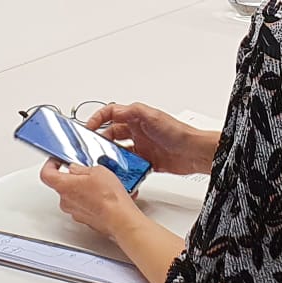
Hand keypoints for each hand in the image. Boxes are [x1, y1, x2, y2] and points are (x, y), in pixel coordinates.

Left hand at [39, 158, 140, 242]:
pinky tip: (104, 196)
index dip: (50, 165)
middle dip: (72, 177)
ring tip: (99, 185)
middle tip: (86, 172)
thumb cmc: (108, 197)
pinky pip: (83, 206)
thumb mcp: (97, 171)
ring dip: (83, 189)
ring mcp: (75, 212)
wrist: (120, 219)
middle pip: (61, 185)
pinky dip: (90, 200)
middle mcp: (66, 201)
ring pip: (74, 196)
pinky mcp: (85, 219)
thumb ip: (81, 168)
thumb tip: (76, 168)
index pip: (46, 174)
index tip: (57, 161)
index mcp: (64, 186)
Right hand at [85, 101, 218, 175]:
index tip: (88, 128)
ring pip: (118, 150)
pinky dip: (124, 168)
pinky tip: (120, 172)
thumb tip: (114, 110)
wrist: (193, 153)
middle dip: (101, 140)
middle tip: (93, 149)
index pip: (111, 113)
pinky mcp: (146, 161)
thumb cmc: (178, 133)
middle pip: (111, 133)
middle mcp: (137, 130)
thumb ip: (133, 112)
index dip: (97, 119)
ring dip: (111, 156)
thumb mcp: (152, 117)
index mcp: (137, 117)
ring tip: (105, 161)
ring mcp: (141, 146)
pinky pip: (129, 165)